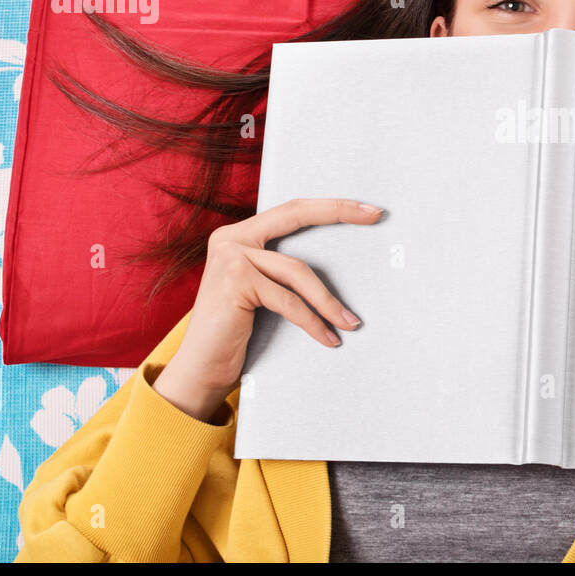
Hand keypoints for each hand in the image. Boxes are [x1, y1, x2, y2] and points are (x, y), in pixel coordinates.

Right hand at [153, 197, 382, 421]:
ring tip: (351, 322)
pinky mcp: (234, 283)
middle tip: (375, 215)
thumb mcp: (259, 290)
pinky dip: (313, 322)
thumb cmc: (235, 331)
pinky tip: (329, 338)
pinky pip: (288, 302)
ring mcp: (230, 258)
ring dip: (329, 301)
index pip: (291, 212)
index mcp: (239, 234)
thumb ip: (280, 269)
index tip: (367, 209)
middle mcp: (231, 238)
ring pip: (297, 271)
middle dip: (338, 212)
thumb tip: (337, 263)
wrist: (199, 369)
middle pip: (295, 216)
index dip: (330, 207)